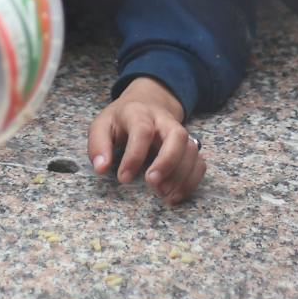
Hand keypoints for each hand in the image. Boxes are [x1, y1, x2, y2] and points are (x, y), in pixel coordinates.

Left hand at [88, 77, 205, 205]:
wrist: (147, 103)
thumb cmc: (121, 120)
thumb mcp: (102, 125)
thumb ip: (98, 145)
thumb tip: (101, 168)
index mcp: (139, 113)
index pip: (142, 130)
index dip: (134, 156)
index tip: (123, 178)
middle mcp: (164, 121)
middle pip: (177, 136)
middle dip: (167, 162)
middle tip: (152, 184)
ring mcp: (179, 133)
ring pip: (192, 150)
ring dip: (181, 176)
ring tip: (164, 195)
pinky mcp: (188, 147)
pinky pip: (199, 162)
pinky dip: (191, 181)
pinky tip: (175, 195)